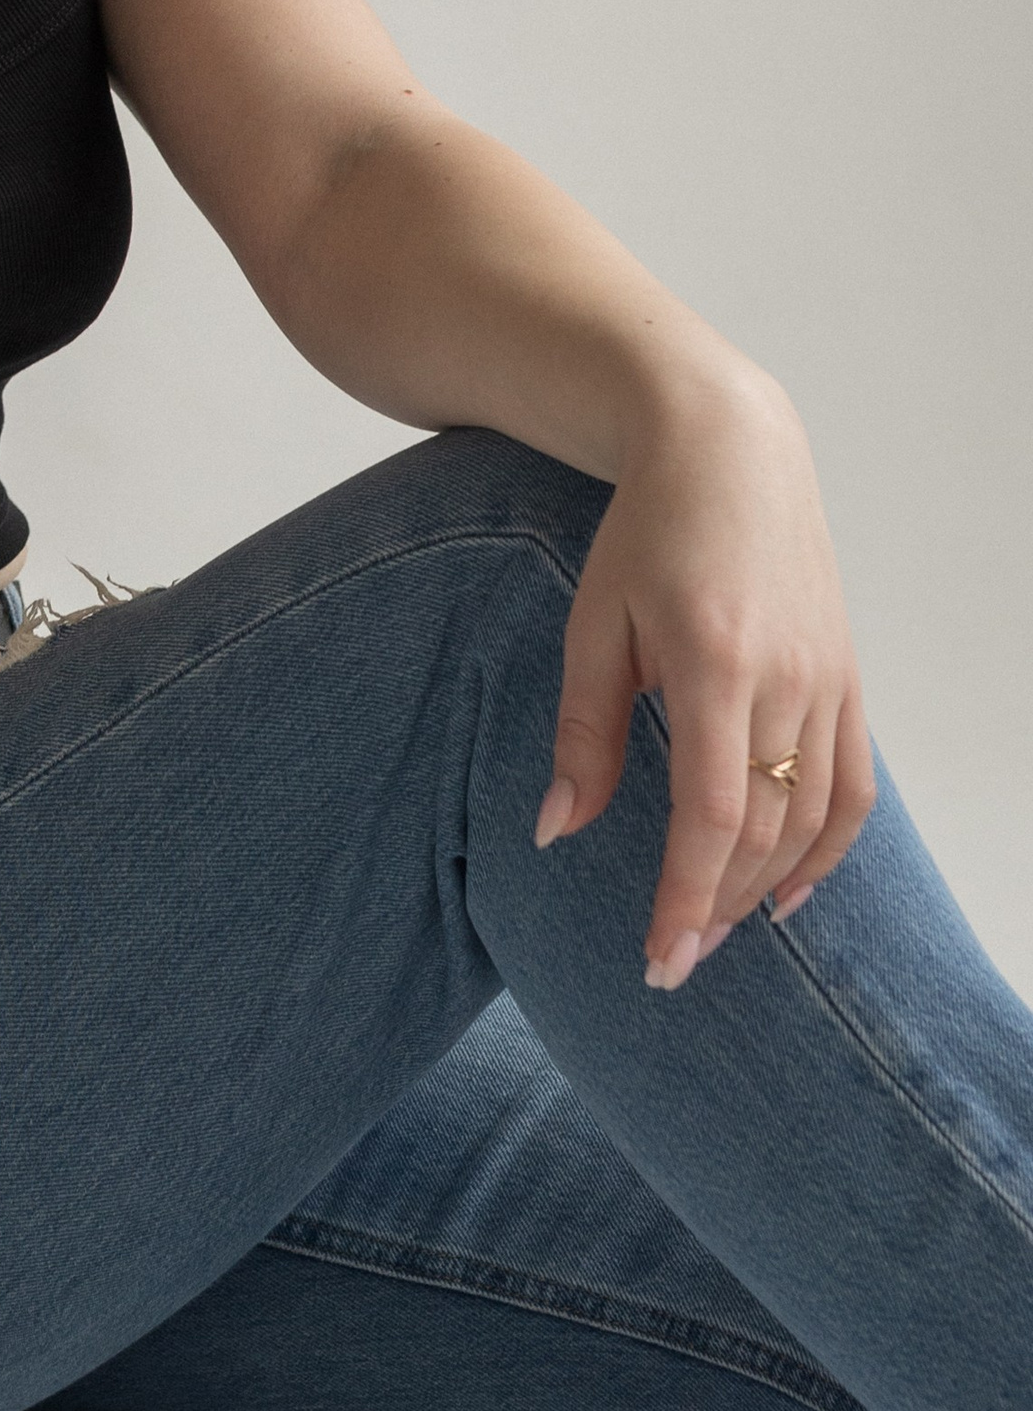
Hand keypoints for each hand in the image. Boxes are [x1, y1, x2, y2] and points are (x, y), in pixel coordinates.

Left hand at [536, 375, 874, 984]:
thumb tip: (558, 831)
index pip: (712, 815)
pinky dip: (828, 849)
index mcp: (716, 664)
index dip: (685, 897)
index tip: (657, 959)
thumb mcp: (594, 620)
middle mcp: (787, 680)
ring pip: (812, 819)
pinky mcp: (847, 677)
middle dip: (716, 907)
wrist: (728, 450)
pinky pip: (851, 785)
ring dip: (764, 889)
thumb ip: (584, 731)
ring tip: (714, 933)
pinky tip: (788, 892)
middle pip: (765, 831)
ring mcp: (828, 680)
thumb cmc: (646, 529)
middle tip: (674, 960)